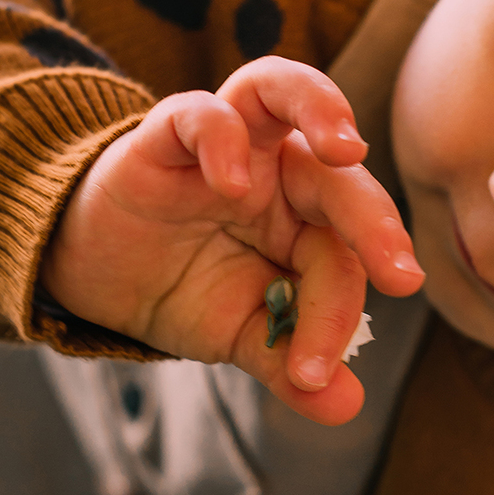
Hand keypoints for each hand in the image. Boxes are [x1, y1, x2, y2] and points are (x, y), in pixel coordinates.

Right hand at [39, 58, 423, 423]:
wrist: (94, 276)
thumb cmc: (182, 290)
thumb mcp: (238, 335)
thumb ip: (290, 364)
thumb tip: (347, 405)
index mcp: (310, 218)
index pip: (343, 253)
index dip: (338, 311)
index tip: (313, 371)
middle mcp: (279, 170)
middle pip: (340, 172)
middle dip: (377, 220)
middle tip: (399, 274)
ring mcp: (228, 145)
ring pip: (281, 89)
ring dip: (322, 107)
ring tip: (346, 149)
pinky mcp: (164, 135)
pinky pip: (199, 112)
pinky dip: (220, 137)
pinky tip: (231, 184)